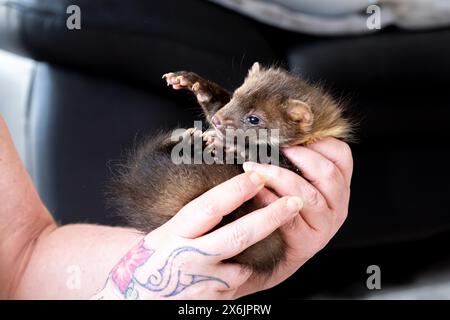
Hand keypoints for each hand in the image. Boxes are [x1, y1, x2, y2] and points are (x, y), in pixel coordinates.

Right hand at [92, 172, 302, 299]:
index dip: (234, 191)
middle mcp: (189, 256)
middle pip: (237, 235)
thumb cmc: (150, 260)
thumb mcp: (163, 233)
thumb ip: (192, 219)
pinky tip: (238, 264)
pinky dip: (245, 270)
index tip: (256, 175)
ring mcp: (202, 280)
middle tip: (295, 201)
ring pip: (245, 263)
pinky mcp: (212, 297)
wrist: (134, 297)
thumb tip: (225, 194)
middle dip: (270, 217)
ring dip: (260, 248)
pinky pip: (239, 281)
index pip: (208, 208)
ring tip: (270, 230)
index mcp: (173, 233)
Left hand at [239, 138, 352, 293]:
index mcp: (340, 184)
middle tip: (271, 148)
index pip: (342, 155)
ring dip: (279, 177)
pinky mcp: (308, 241)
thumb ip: (295, 160)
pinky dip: (270, 201)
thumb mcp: (299, 181)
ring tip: (255, 168)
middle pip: (327, 173)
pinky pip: (290, 217)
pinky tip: (255, 192)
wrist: (279, 251)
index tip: (293, 136)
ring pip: (308, 195)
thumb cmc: (284, 206)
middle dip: (297, 157)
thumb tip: (270, 130)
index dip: (319, 142)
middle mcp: (339, 204)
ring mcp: (326, 224)